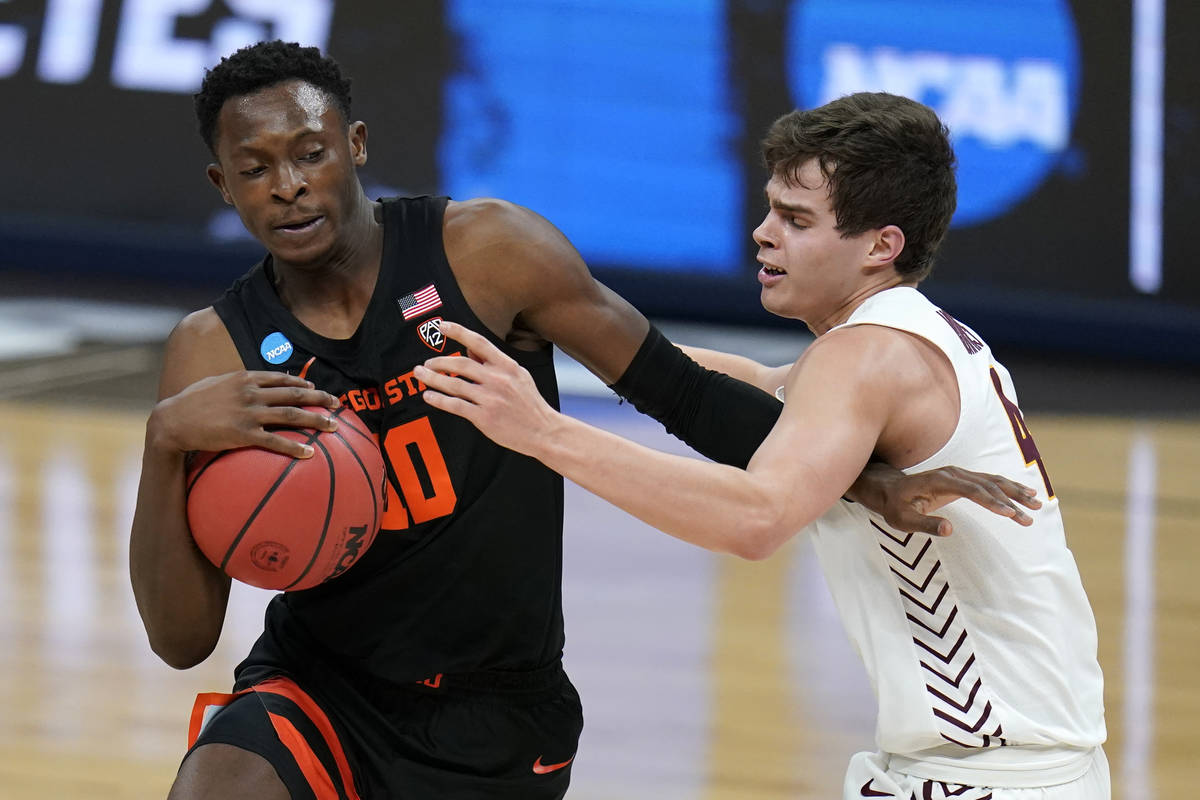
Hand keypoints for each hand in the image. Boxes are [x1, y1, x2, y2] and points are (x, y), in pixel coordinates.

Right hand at [149, 371, 340, 458]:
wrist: (172, 420)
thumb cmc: (191, 403)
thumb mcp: (215, 384)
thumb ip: (236, 383)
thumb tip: (251, 384)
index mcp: (245, 378)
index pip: (282, 378)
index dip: (302, 382)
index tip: (316, 387)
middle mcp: (251, 392)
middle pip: (295, 393)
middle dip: (320, 397)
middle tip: (337, 404)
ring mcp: (249, 413)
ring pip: (292, 414)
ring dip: (316, 420)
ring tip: (334, 426)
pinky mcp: (244, 434)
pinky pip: (276, 440)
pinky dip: (295, 446)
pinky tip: (310, 453)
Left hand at [415, 320, 558, 454]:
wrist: (543, 431)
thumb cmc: (530, 404)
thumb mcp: (518, 376)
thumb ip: (493, 362)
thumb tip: (468, 348)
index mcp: (507, 366)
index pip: (479, 342)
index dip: (458, 331)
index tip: (442, 326)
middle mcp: (498, 379)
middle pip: (460, 363)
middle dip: (438, 361)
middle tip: (425, 363)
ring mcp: (490, 398)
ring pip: (453, 383)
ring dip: (432, 378)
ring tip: (420, 375)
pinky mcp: (484, 417)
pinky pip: (455, 405)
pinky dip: (438, 399)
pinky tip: (428, 396)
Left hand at [847, 463, 1041, 536]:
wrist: (888, 490)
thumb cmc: (894, 507)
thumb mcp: (903, 520)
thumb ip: (925, 525)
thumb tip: (948, 530)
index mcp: (940, 481)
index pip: (972, 490)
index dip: (992, 502)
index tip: (1010, 514)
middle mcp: (953, 473)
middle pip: (988, 484)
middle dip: (1011, 500)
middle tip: (1030, 516)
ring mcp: (959, 474)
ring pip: (992, 481)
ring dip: (1015, 492)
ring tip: (1037, 504)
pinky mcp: (963, 478)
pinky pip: (989, 482)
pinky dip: (1008, 487)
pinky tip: (1024, 493)